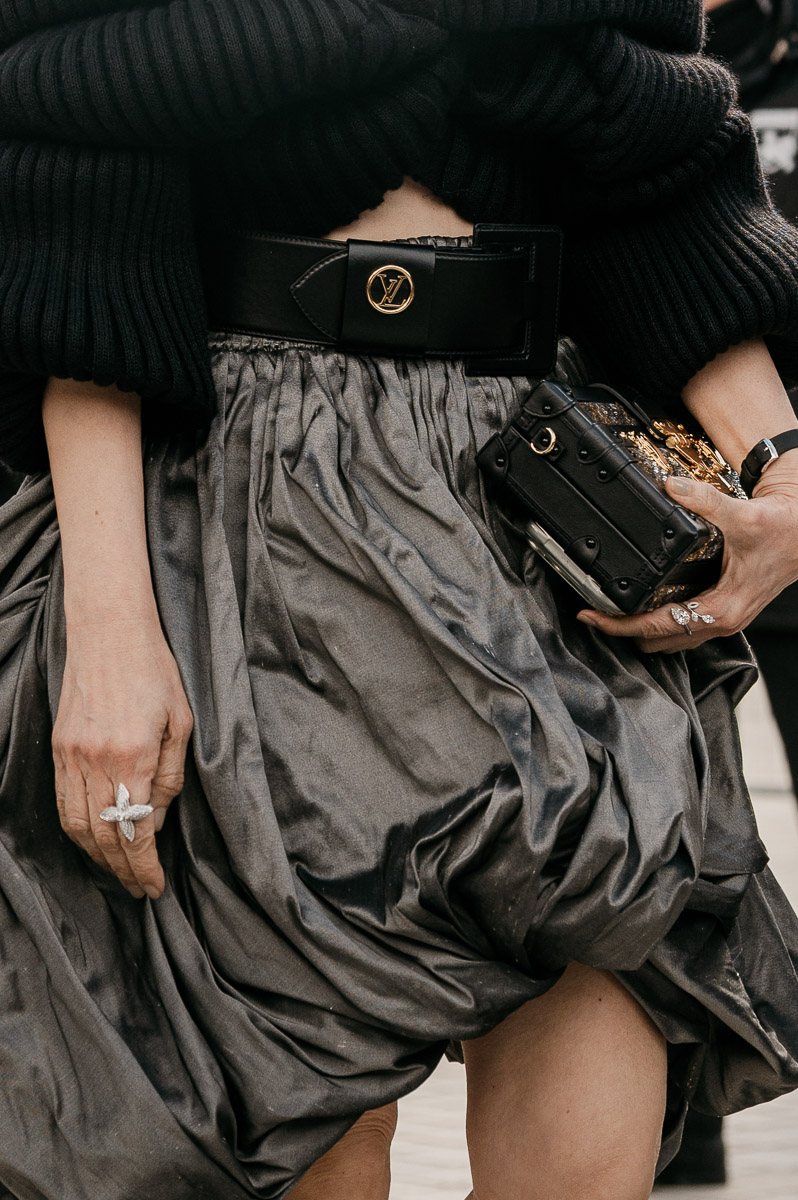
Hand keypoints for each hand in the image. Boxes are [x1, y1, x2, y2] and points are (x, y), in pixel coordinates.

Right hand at [52, 614, 192, 897]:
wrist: (109, 632)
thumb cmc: (155, 671)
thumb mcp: (181, 722)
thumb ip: (171, 777)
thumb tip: (155, 822)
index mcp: (132, 757)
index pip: (134, 832)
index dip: (144, 867)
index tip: (154, 887)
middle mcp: (95, 762)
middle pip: (103, 837)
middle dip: (123, 870)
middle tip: (139, 889)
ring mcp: (71, 756)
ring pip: (77, 826)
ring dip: (98, 857)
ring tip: (119, 871)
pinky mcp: (58, 748)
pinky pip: (63, 802)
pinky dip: (77, 830)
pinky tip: (93, 840)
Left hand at [576, 467, 797, 652]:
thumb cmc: (782, 529)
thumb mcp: (742, 514)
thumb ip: (704, 501)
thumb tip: (671, 487)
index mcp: (723, 609)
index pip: (657, 628)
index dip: (619, 624)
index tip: (590, 615)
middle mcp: (721, 621)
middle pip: (658, 643)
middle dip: (624, 631)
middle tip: (595, 611)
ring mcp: (723, 620)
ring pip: (671, 640)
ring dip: (641, 630)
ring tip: (612, 610)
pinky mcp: (723, 611)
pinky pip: (684, 628)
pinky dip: (660, 622)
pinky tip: (644, 603)